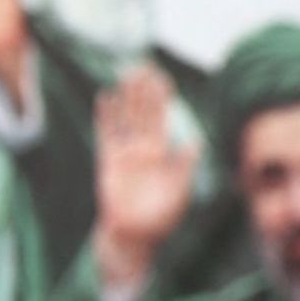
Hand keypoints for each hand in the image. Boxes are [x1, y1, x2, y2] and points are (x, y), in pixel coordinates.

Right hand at [93, 65, 194, 290]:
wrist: (134, 235)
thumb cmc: (160, 217)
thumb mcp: (179, 191)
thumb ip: (185, 166)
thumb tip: (195, 142)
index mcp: (162, 152)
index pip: (161, 118)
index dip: (162, 98)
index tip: (163, 77)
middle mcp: (143, 148)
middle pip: (142, 112)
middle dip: (143, 90)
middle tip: (144, 65)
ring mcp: (124, 153)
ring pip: (125, 118)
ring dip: (125, 97)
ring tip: (124, 74)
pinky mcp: (108, 161)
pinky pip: (106, 134)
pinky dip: (105, 116)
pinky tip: (104, 98)